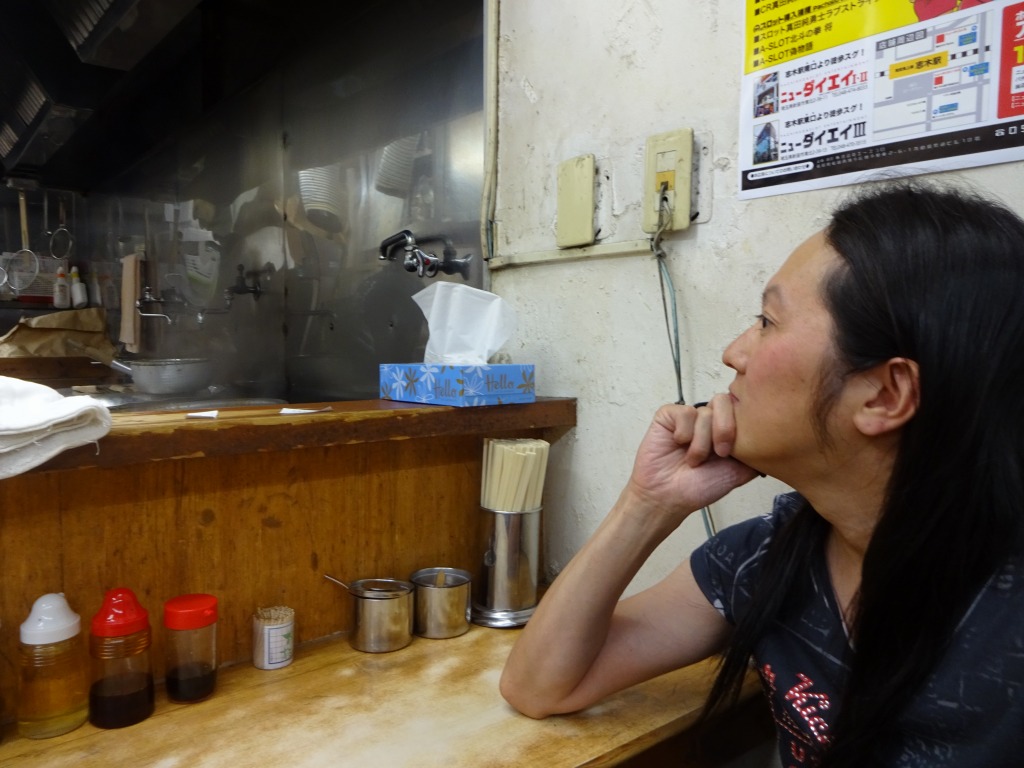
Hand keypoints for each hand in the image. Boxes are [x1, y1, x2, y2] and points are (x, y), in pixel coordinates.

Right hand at [626, 395, 758, 520]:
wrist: (668, 497)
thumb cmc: (699, 488)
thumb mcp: (738, 473)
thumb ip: (754, 454)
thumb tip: (773, 440)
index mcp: (725, 429)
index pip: (740, 409)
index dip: (738, 427)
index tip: (731, 453)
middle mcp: (708, 420)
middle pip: (723, 402)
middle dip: (724, 430)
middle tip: (719, 454)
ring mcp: (688, 417)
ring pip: (704, 412)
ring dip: (701, 442)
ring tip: (693, 460)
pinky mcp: (668, 416)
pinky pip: (684, 412)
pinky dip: (684, 432)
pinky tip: (678, 445)